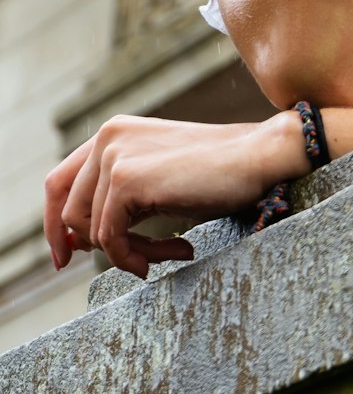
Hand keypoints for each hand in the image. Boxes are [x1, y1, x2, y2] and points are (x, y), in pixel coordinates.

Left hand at [43, 112, 302, 277]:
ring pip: (90, 231)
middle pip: (67, 212)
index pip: (58, 183)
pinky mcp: (126, 180)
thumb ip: (116, 194)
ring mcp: (114, 155)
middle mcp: (107, 136)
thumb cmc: (216, 172)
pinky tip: (177, 250)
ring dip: (128, 251)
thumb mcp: (157, 176)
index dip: (55, 225)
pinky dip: (135, 257)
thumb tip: (76, 239)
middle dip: (96, 245)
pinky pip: (109, 239)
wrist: (256, 158)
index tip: (66, 258)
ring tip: (169, 249)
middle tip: (136, 261)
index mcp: (112, 132)